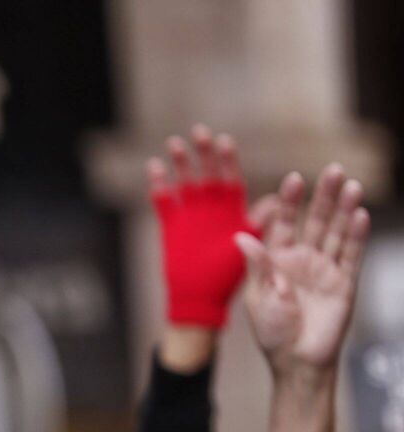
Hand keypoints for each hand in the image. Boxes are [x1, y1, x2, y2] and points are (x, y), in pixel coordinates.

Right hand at [149, 125, 267, 329]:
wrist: (200, 299)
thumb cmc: (228, 277)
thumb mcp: (250, 250)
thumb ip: (261, 226)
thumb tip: (277, 202)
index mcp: (232, 211)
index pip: (231, 178)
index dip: (228, 161)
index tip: (224, 142)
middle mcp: (211, 208)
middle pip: (207, 173)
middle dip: (203, 153)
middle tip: (200, 132)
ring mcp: (189, 216)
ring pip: (184, 182)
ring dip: (180, 163)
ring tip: (174, 144)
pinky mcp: (170, 226)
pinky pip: (163, 201)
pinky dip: (159, 185)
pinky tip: (155, 168)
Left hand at [237, 165, 369, 378]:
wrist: (298, 361)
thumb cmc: (272, 332)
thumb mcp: (259, 296)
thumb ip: (257, 265)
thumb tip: (240, 235)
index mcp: (276, 261)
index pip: (284, 224)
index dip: (289, 202)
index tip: (293, 178)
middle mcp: (302, 260)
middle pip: (315, 221)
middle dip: (323, 196)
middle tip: (332, 169)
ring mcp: (325, 269)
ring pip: (336, 232)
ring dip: (344, 209)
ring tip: (351, 184)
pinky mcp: (345, 282)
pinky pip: (351, 254)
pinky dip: (356, 235)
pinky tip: (360, 214)